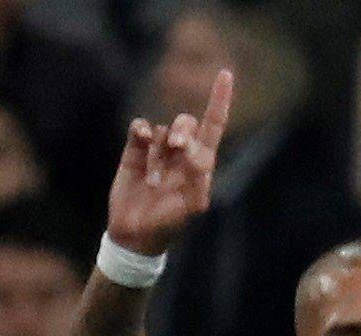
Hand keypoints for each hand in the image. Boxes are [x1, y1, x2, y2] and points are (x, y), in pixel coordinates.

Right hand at [106, 67, 232, 255]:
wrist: (135, 236)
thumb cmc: (167, 226)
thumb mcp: (189, 209)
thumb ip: (197, 181)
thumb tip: (197, 154)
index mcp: (200, 166)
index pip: (213, 127)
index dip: (219, 101)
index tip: (225, 74)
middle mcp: (181, 155)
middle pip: (187, 123)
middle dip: (183, 130)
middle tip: (177, 148)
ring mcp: (158, 152)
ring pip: (163, 128)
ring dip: (160, 148)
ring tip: (154, 179)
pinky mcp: (135, 152)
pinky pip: (141, 128)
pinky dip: (142, 130)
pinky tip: (142, 141)